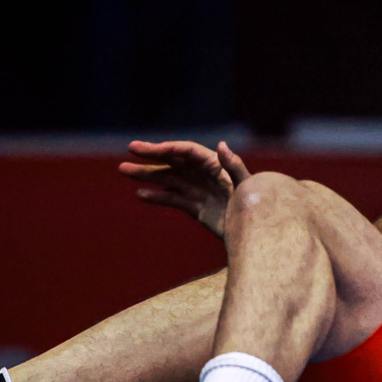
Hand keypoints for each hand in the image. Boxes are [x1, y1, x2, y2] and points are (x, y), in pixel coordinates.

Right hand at [119, 140, 249, 235]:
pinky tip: (141, 194)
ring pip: (169, 179)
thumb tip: (221, 144)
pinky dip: (158, 197)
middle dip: (152, 156)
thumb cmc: (257, 208)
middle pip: (174, 161)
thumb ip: (235, 167)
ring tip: (124, 170)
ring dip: (148, 174)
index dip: (166, 148)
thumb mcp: (247, 187)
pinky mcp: (197, 208)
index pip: (186, 151)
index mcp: (216, 165)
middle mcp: (205, 175)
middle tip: (130, 149)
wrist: (256, 237)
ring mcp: (199, 191)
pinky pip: (173, 199)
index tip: (145, 149)